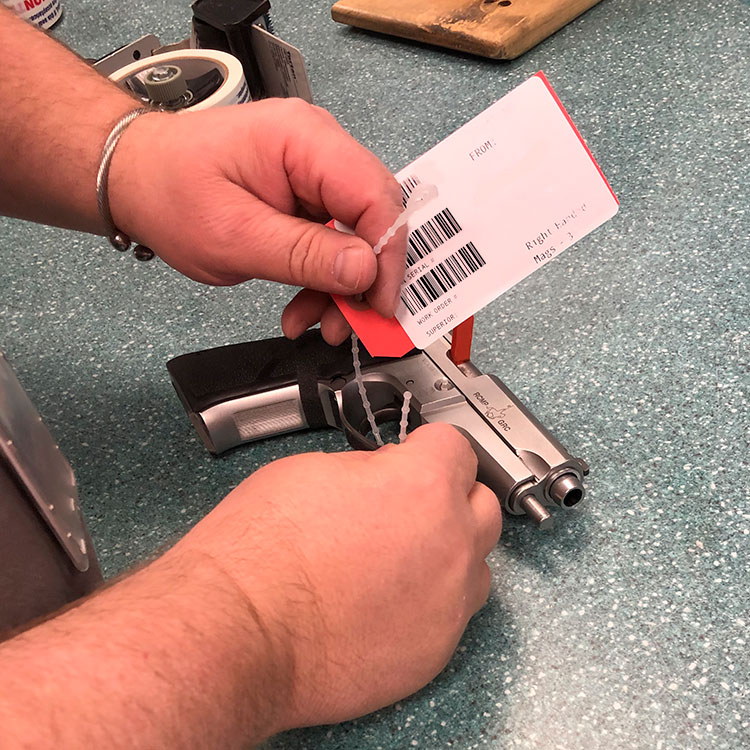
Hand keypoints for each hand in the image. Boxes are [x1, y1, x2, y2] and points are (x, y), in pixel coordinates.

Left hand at [108, 100, 405, 344]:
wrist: (135, 180)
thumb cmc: (168, 193)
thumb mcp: (234, 237)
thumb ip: (304, 255)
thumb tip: (366, 271)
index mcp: (303, 139)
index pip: (376, 195)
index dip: (385, 256)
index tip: (378, 305)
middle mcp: (318, 147)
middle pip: (374, 215)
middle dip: (366, 277)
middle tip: (349, 323)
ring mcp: (314, 171)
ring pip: (357, 235)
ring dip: (342, 287)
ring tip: (318, 324)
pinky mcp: (306, 195)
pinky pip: (334, 241)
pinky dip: (323, 279)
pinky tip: (304, 308)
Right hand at [167, 424, 501, 729]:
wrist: (239, 628)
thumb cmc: (263, 551)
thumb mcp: (314, 471)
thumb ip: (371, 471)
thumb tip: (385, 477)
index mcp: (422, 484)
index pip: (457, 447)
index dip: (431, 448)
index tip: (418, 455)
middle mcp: (450, 541)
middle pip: (482, 504)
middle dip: (451, 497)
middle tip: (413, 505)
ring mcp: (448, 601)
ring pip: (476, 564)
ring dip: (449, 554)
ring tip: (401, 561)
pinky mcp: (436, 650)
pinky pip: (453, 615)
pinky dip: (431, 604)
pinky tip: (386, 603)